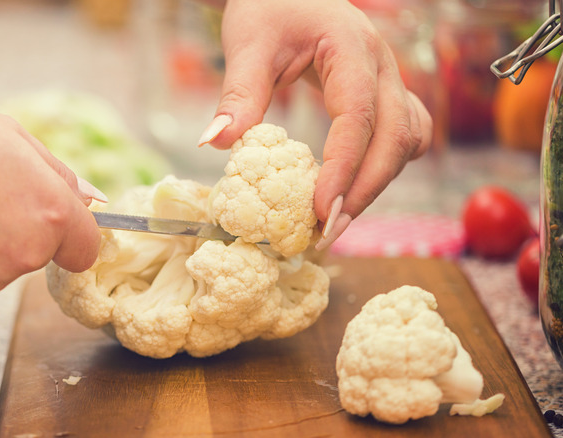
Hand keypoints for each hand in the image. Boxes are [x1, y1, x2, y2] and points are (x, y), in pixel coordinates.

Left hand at [199, 0, 432, 248]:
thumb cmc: (269, 5)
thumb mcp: (248, 42)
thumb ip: (239, 93)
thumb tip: (216, 144)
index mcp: (351, 47)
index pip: (358, 116)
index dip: (343, 167)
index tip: (321, 211)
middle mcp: (382, 64)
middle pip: (395, 137)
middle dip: (364, 190)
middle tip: (326, 233)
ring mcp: (390, 78)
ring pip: (407, 140)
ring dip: (377, 182)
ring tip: (335, 219)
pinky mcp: (385, 93)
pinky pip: (403, 135)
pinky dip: (383, 166)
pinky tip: (352, 188)